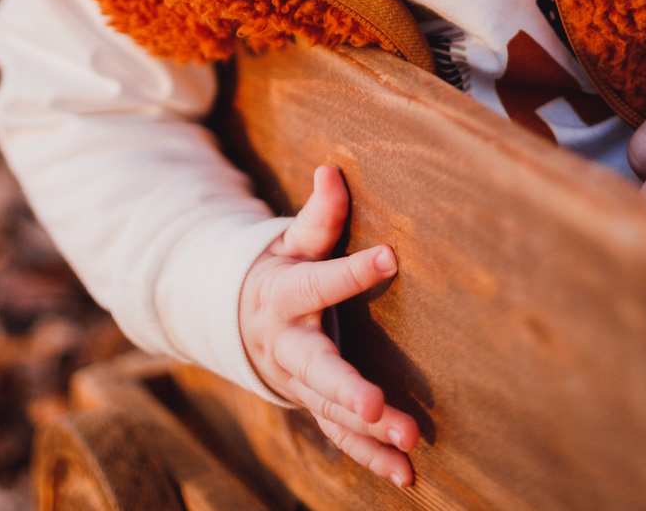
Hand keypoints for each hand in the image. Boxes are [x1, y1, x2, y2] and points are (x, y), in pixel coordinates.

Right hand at [238, 164, 418, 488]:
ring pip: (330, 410)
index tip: (390, 257)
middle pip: (316, 368)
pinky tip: (405, 475)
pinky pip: (341, 437)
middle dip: (347, 388)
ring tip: (408, 440)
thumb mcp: (290, 240)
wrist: (237, 322)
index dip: (352, 271)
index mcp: (283, 294)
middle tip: (378, 405)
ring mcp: (299, 382)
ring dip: (368, 431)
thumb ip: (317, 215)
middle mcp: (288, 345)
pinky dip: (371, 458)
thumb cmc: (279, 270)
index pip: (318, 281)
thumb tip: (331, 169)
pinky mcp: (313, 406)